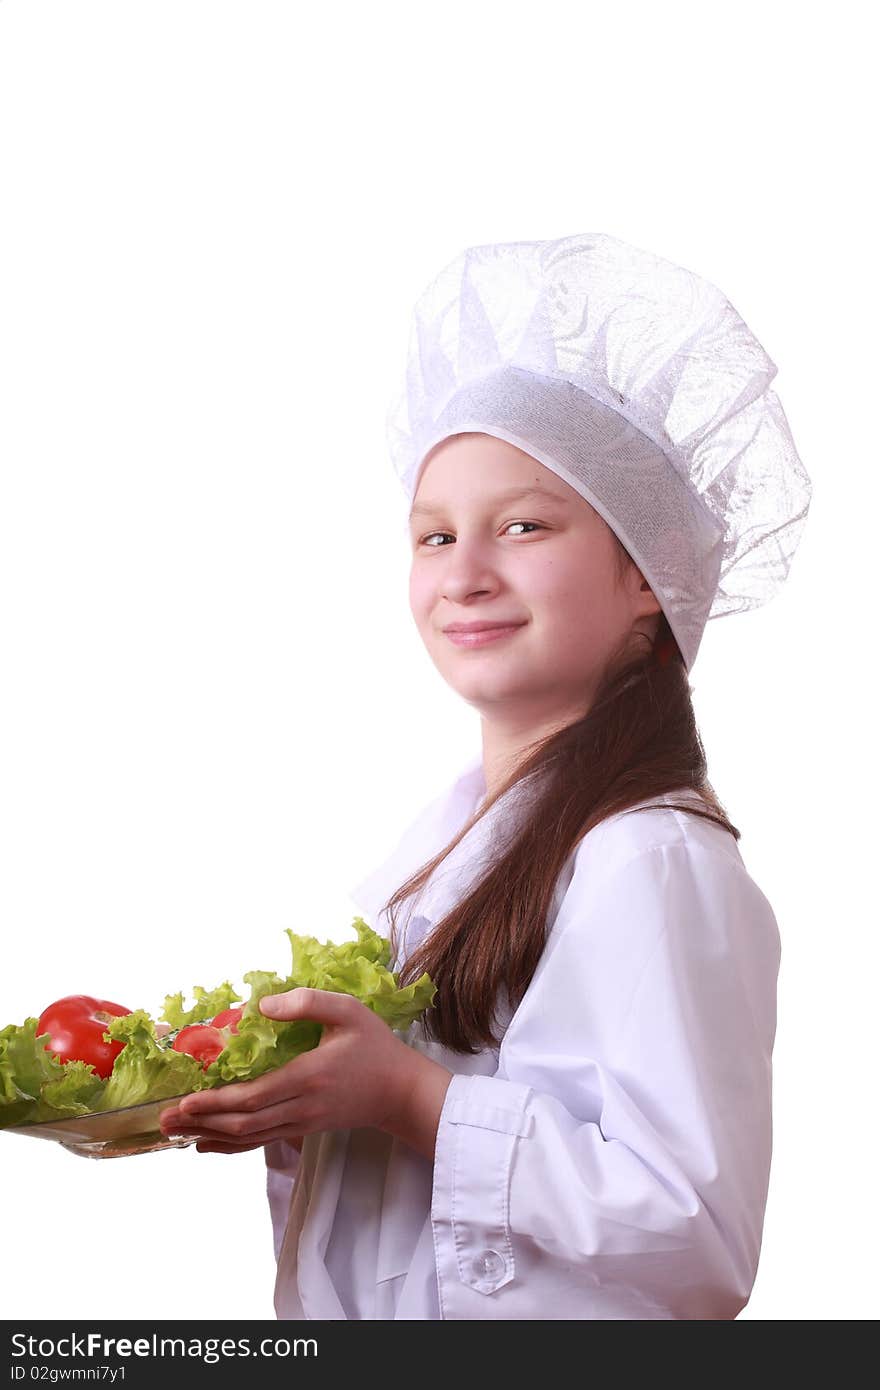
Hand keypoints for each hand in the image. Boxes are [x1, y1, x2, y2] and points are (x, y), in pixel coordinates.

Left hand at [158, 987, 452, 1159]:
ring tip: (173, 1133)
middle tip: (162, 1119)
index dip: (216, 1102)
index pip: (254, 1097)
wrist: (401, 1092)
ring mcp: (301, 1122)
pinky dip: (229, 1145)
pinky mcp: (302, 1128)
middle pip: (243, 1123)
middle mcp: (300, 1106)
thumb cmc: (375, 1046)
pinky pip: (260, 1140)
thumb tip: (262, 1004)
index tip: (185, 1100)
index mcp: (308, 1076)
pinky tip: (206, 1145)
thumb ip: (307, 1003)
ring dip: (208, 1135)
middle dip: (201, 1122)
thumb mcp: (348, 1011)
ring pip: (248, 1137)